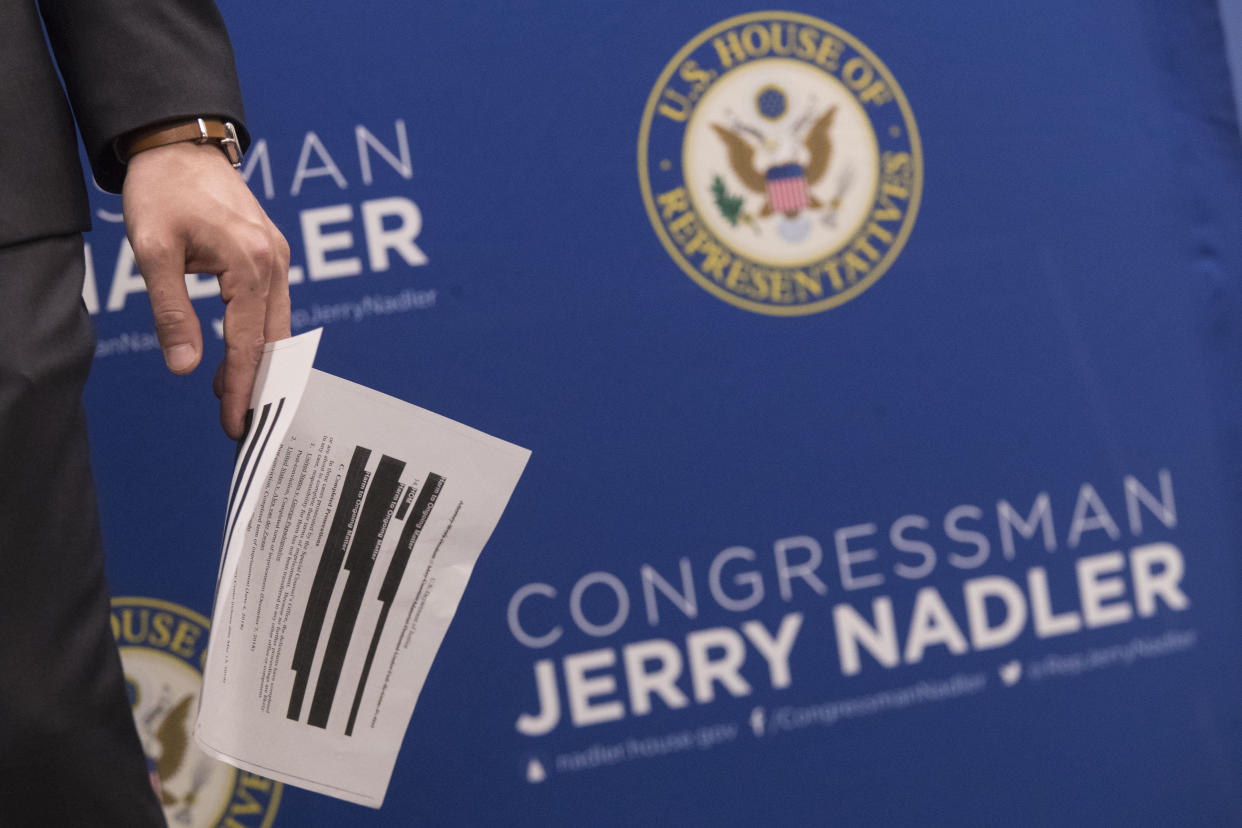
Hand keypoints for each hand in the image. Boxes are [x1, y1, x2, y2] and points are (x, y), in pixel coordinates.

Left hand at [122, 141, 290, 438]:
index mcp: (250, 263)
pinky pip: (274, 308)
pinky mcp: (274, 255)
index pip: (247, 343)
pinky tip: (237, 353)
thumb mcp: (154, 252)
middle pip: (273, 342)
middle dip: (257, 386)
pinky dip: (260, 337)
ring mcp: (280, 258)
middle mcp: (275, 263)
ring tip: (229, 394)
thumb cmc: (164, 191)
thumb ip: (171, 311)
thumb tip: (185, 366)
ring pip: (278, 328)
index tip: (235, 424)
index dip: (241, 388)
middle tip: (238, 422)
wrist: (180, 144)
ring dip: (257, 363)